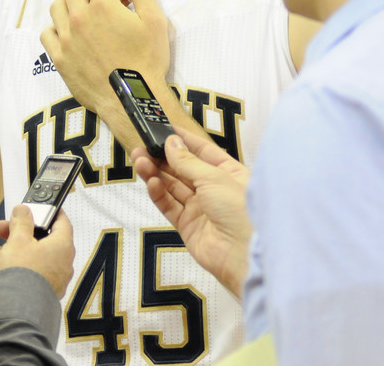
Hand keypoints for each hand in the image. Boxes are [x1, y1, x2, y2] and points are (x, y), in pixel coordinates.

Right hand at [0, 205, 75, 297]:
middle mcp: (63, 262)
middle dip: (19, 234)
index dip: (48, 212)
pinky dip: (15, 268)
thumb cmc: (23, 272)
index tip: (36, 208)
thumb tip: (23, 210)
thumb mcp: (18, 240)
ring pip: (32, 258)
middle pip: (42, 240)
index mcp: (63, 245)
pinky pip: (30, 274)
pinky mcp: (43, 291)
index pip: (61, 221)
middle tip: (3, 229)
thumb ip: (21, 222)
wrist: (18, 310)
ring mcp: (54, 278)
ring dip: (12, 252)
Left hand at [41, 0, 173, 149]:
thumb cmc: (147, 60)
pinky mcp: (59, 59)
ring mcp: (66, 39)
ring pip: (56, 8)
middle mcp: (79, 18)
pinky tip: (63, 29)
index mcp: (102, 6)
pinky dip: (54, 26)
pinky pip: (47, 34)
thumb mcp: (154, 22)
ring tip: (74, 0)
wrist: (132, 98)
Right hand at [132, 126, 251, 297]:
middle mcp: (215, 190)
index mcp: (229, 173)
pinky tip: (151, 182)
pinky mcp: (189, 227)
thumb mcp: (214, 177)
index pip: (203, 151)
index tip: (164, 130)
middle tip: (143, 148)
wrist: (244, 254)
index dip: (184, 141)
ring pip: (173, 187)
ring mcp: (201, 209)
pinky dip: (159, 194)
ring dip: (156, 173)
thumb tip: (171, 143)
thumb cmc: (240, 210)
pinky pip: (170, 206)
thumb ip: (188, 162)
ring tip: (140, 161)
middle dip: (163, 158)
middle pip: (184, 169)